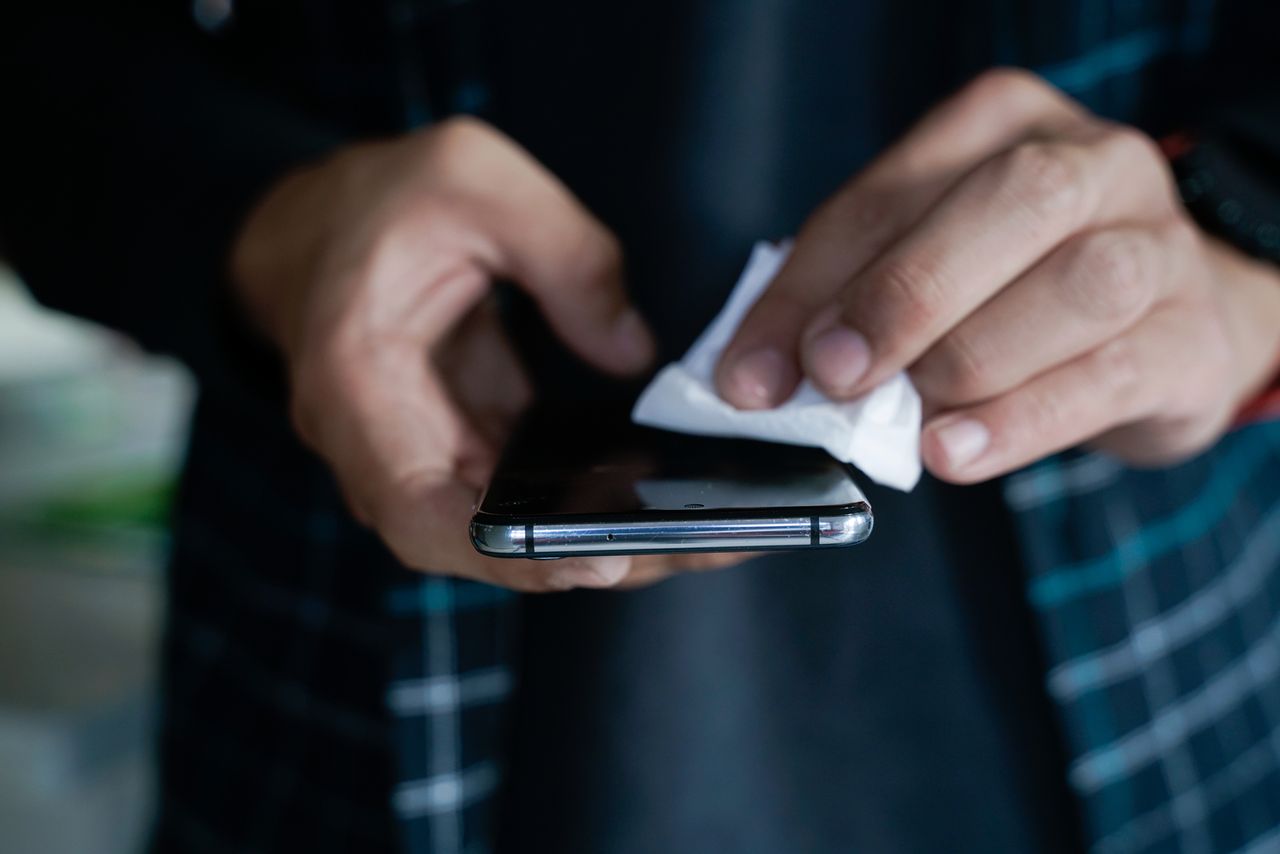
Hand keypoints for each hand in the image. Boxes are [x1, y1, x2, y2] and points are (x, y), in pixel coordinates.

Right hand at [233, 118, 742, 589]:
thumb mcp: (475, 177)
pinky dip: (590, 501)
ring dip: (604, 540)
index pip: (423, 512)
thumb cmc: (377, 198)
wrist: (314, 225)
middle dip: (594, 558)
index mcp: (357, 384)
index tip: (601, 562)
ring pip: (510, 533)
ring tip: (710, 531)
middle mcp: (379, 447)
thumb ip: (566, 256)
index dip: (509, 554)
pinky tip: (668, 490)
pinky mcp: (458, 449)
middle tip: (703, 546)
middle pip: (484, 545)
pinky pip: (523, 496)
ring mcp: (419, 457)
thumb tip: (632, 352)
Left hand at [717, 69, 1279, 482]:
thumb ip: (844, 302)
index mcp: (1001, 124)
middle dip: (904, 294)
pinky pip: (1110, 377)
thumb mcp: (926, 268)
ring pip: (1076, 287)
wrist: (1165, 321)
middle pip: (1008, 203)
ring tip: (908, 424)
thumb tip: (755, 377)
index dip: (809, 288)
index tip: (753, 374)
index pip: (888, 193)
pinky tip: (956, 451)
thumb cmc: (1015, 288)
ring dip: (970, 361)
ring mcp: (1158, 245)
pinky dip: (1021, 422)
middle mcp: (1093, 164)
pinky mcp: (1190, 338)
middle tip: (834, 375)